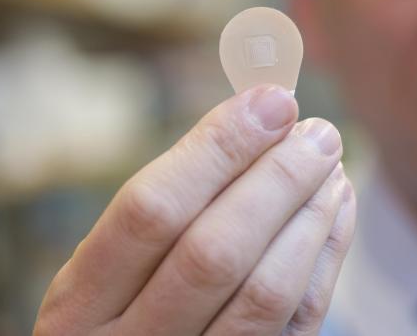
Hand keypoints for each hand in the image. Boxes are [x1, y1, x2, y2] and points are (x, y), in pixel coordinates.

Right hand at [34, 84, 355, 335]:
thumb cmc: (124, 306)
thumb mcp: (112, 264)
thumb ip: (171, 200)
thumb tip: (259, 116)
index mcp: (80, 304)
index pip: (150, 210)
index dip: (217, 149)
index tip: (271, 102)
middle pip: (215, 253)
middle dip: (278, 179)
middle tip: (318, 132)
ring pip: (266, 292)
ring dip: (310, 215)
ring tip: (329, 165)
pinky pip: (300, 321)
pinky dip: (326, 255)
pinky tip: (335, 208)